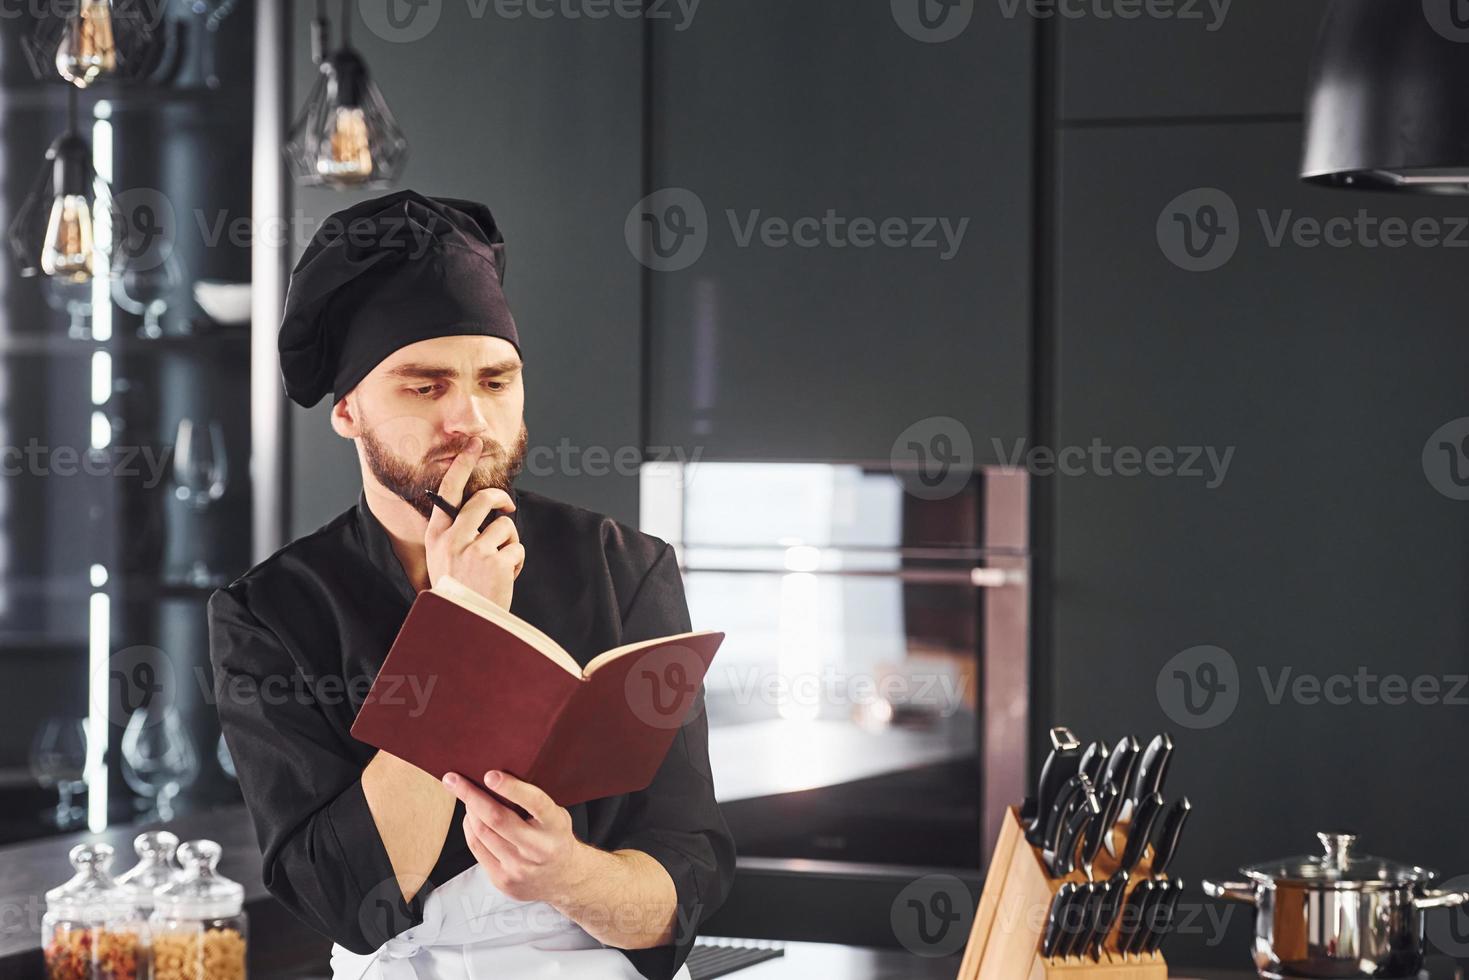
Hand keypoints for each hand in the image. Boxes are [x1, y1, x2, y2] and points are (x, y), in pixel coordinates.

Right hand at [424, 436, 523, 608]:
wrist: (464, 623)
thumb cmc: (458, 590)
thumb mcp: (443, 558)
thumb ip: (456, 533)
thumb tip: (481, 509)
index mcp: (438, 535)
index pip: (448, 490)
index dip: (462, 464)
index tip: (473, 444)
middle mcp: (453, 539)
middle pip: (485, 500)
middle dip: (501, 499)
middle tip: (507, 507)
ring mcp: (475, 550)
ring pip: (505, 527)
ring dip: (508, 545)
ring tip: (497, 566)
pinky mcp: (497, 562)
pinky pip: (517, 548)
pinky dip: (516, 563)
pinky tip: (504, 579)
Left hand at [442, 770, 592, 906]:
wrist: (562, 879)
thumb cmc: (554, 837)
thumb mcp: (556, 816)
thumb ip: (533, 801)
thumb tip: (495, 777)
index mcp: (556, 826)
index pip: (535, 803)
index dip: (511, 788)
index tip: (490, 775)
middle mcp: (539, 849)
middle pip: (497, 819)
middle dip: (471, 795)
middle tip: (453, 779)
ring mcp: (519, 867)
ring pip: (482, 832)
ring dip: (469, 810)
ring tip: (464, 795)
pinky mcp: (502, 879)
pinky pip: (477, 847)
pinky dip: (470, 827)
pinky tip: (471, 817)